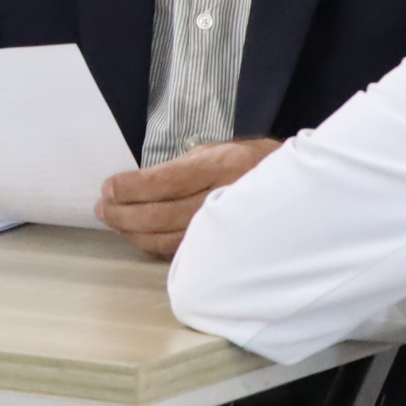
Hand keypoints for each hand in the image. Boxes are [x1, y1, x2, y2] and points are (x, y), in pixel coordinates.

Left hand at [95, 138, 281, 259]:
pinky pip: (186, 253)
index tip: (109, 188)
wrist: (301, 191)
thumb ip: (182, 168)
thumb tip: (138, 185)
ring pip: (172, 239)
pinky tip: (141, 237)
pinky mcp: (230, 251)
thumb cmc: (253, 166)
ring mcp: (231, 229)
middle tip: (104, 208)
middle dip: (126, 213)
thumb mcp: (219, 152)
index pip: (167, 181)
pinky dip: (158, 246)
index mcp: (225, 165)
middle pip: (164, 214)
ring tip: (115, 221)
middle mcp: (229, 197)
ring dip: (136, 232)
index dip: (133, 188)